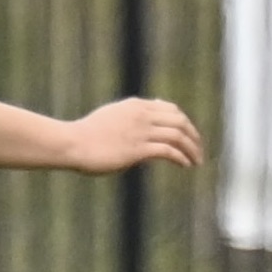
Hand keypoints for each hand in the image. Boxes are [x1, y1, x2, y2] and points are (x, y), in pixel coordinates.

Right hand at [64, 97, 202, 172]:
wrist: (73, 143)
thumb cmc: (86, 135)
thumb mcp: (111, 119)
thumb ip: (130, 120)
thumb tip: (143, 128)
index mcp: (135, 105)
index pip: (170, 109)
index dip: (183, 122)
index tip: (189, 135)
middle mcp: (142, 115)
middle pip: (179, 120)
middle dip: (193, 135)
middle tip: (198, 150)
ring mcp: (141, 131)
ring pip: (178, 135)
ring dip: (192, 149)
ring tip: (197, 161)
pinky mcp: (138, 149)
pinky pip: (169, 151)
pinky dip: (181, 158)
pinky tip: (185, 165)